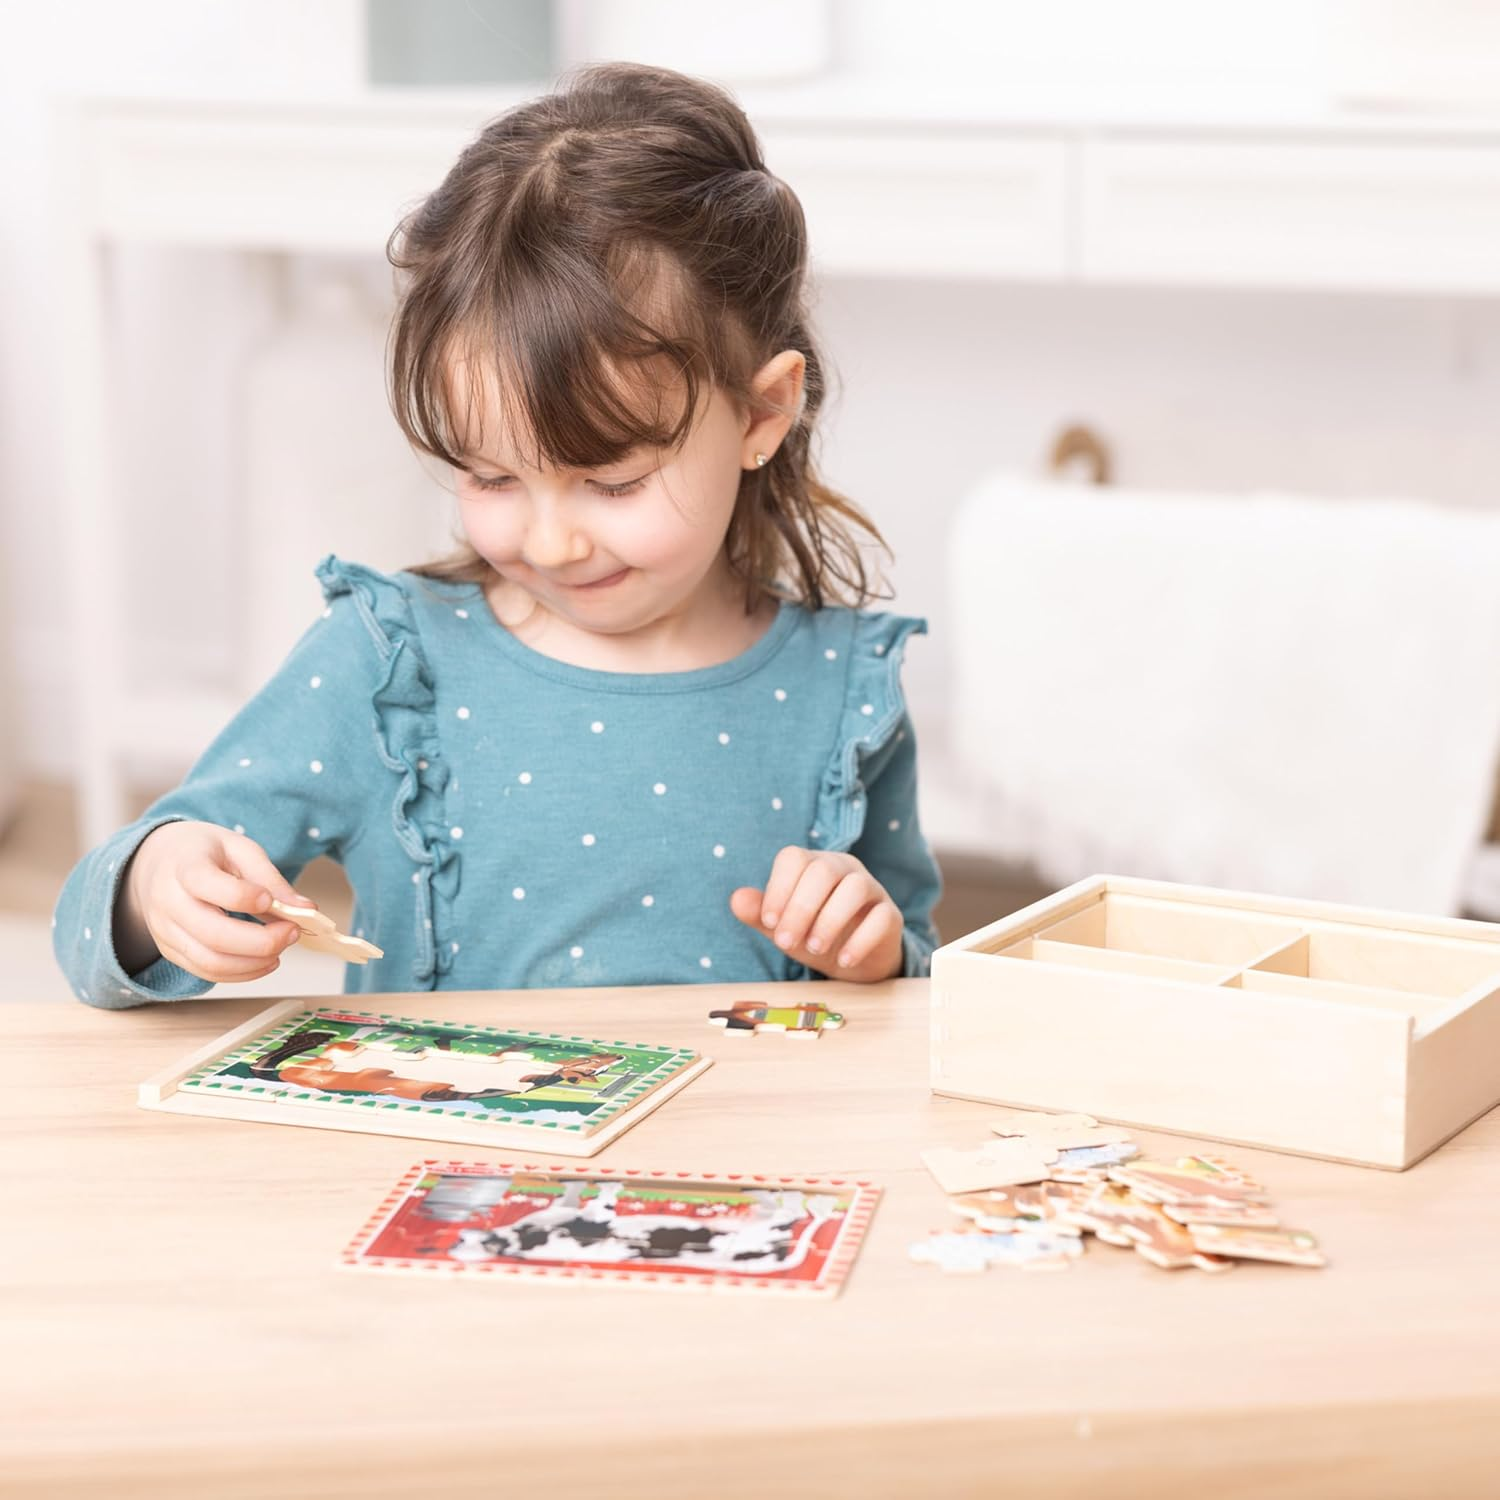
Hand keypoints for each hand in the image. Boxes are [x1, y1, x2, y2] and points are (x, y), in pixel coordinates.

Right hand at [115, 821, 315, 981]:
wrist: (157, 863)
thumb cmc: (203, 853)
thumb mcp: (238, 848)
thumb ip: (270, 877)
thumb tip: (306, 908)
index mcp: (184, 866)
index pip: (207, 884)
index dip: (245, 897)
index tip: (271, 900)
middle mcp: (168, 902)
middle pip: (213, 934)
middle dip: (262, 941)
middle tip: (293, 931)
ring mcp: (166, 931)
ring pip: (210, 962)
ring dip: (255, 962)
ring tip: (282, 947)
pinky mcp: (171, 951)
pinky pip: (206, 972)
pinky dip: (242, 972)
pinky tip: (265, 960)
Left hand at [730, 846, 903, 982]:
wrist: (852, 960)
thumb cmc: (812, 935)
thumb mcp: (783, 928)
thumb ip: (759, 914)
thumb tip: (736, 899)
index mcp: (813, 865)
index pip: (794, 858)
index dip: (778, 889)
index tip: (768, 923)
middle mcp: (844, 869)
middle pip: (823, 871)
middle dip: (800, 909)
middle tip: (786, 943)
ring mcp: (871, 888)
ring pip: (855, 887)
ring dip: (829, 921)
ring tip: (814, 950)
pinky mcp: (891, 914)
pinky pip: (882, 917)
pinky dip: (860, 940)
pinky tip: (843, 960)